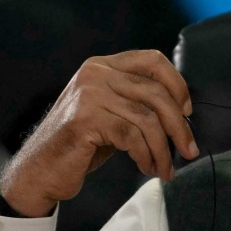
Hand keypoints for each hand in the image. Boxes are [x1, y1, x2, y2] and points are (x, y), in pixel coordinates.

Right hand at [0, 50, 199, 216]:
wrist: (41, 170)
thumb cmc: (83, 144)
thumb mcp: (113, 113)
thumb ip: (138, 101)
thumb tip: (183, 110)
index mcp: (104, 66)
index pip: (153, 60)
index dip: (177, 85)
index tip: (187, 112)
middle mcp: (96, 73)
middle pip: (156, 93)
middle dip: (179, 126)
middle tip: (189, 150)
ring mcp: (89, 95)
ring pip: (147, 119)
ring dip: (163, 149)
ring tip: (165, 168)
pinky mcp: (85, 120)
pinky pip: (132, 137)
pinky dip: (145, 155)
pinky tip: (146, 167)